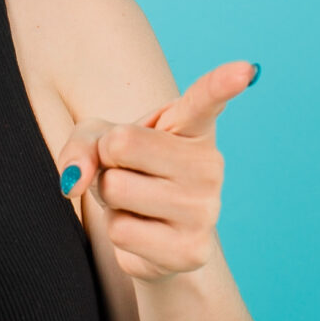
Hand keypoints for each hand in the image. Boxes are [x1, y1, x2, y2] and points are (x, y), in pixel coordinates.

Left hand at [56, 61, 257, 283]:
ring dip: (109, 199)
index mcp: (192, 127)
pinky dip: (118, 231)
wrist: (147, 233)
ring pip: (115, 190)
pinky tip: (142, 231)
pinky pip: (121, 232)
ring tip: (134, 202)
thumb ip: (81, 146)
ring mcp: (205, 209)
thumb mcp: (97, 142)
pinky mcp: (192, 250)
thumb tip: (75, 180)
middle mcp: (209, 165)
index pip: (206, 101)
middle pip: (121, 144)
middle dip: (106, 161)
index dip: (223, 84)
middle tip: (127, 172)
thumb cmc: (127, 171)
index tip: (244, 69)